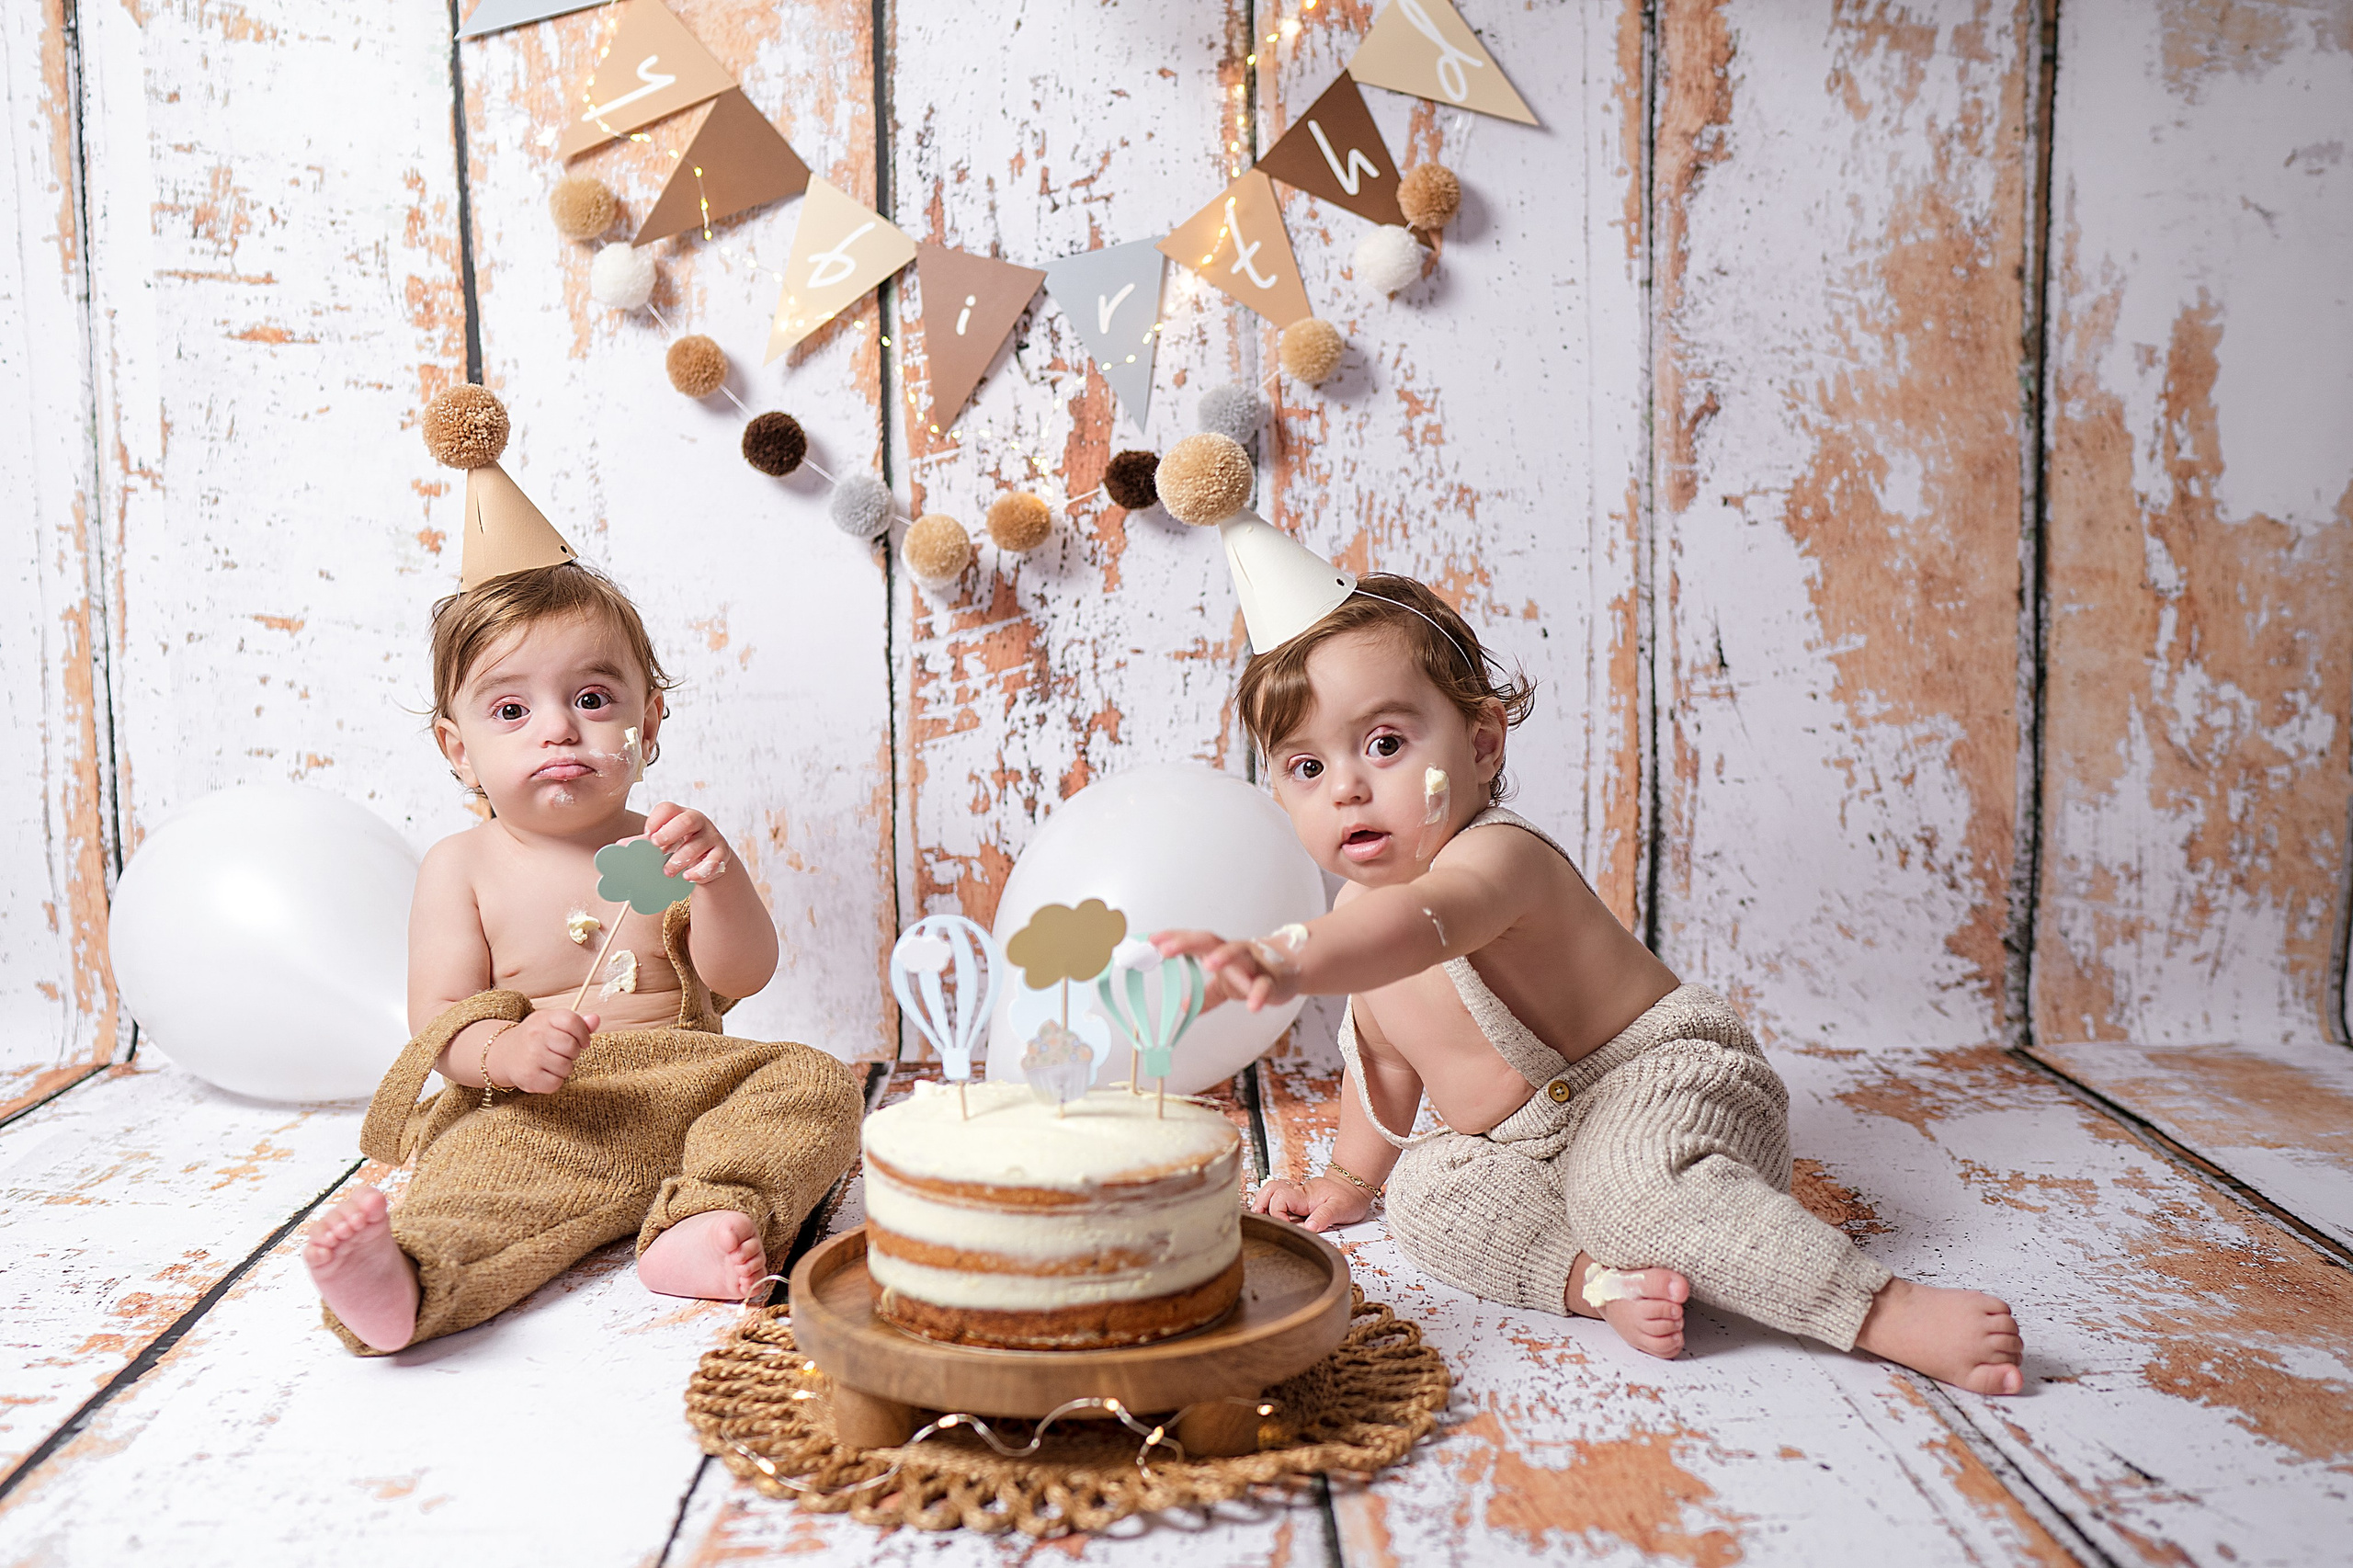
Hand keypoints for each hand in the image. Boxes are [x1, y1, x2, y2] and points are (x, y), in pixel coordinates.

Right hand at [492, 1009, 598, 1093]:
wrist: (505, 1053)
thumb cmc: (536, 1037)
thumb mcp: (553, 1023)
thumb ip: (577, 1023)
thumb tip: (595, 1020)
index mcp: (544, 1018)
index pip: (572, 1021)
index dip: (583, 1034)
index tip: (582, 1041)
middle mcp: (535, 1036)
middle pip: (571, 1047)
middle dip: (573, 1053)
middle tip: (562, 1053)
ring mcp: (531, 1057)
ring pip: (566, 1067)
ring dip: (564, 1068)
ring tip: (552, 1062)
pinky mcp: (529, 1077)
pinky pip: (556, 1083)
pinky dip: (555, 1081)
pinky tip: (545, 1073)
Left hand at [644, 801, 732, 883]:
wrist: (708, 860)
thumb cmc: (680, 847)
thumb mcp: (663, 842)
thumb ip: (644, 843)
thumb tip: (621, 846)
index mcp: (679, 814)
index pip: (668, 808)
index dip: (656, 820)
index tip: (648, 835)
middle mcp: (698, 822)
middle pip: (687, 820)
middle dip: (669, 833)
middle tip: (657, 846)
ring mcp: (711, 837)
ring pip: (698, 844)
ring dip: (679, 859)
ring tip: (667, 871)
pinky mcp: (721, 854)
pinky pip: (713, 862)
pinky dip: (699, 871)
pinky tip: (688, 877)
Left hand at [1153, 929, 1298, 1012]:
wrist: (1290, 972)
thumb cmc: (1254, 973)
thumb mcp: (1225, 985)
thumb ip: (1205, 995)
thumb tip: (1184, 1007)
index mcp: (1219, 952)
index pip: (1193, 941)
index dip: (1172, 939)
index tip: (1151, 940)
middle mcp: (1235, 952)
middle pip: (1210, 941)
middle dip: (1187, 943)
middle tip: (1166, 949)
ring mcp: (1255, 963)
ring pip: (1240, 952)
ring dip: (1224, 956)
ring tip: (1209, 963)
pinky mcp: (1272, 979)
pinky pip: (1265, 985)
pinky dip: (1258, 994)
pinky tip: (1252, 1005)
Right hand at [1249, 1174, 1369, 1231]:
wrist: (1353, 1188)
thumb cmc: (1348, 1198)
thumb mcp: (1341, 1208)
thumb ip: (1324, 1217)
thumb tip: (1309, 1227)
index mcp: (1305, 1196)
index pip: (1280, 1200)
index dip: (1277, 1214)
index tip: (1284, 1227)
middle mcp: (1298, 1193)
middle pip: (1270, 1190)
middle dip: (1261, 1203)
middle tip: (1259, 1218)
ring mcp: (1296, 1195)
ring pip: (1271, 1191)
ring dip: (1263, 1202)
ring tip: (1260, 1216)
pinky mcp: (1298, 1199)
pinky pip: (1278, 1197)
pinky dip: (1270, 1203)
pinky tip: (1270, 1214)